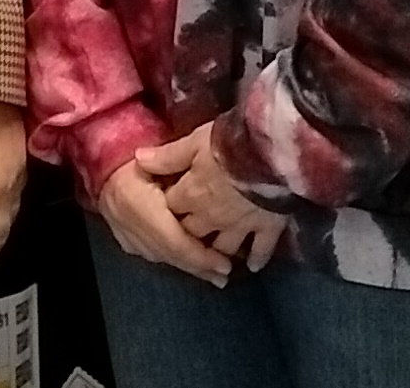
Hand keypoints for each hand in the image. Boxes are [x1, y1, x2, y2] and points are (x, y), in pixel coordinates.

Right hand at [93, 159, 236, 285]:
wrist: (102, 161)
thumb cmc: (134, 155)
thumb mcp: (157, 157)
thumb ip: (175, 167)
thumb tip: (205, 171)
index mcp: (135, 202)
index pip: (173, 240)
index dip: (200, 256)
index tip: (224, 265)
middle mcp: (128, 224)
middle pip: (169, 254)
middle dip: (199, 267)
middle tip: (224, 274)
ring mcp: (124, 234)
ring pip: (161, 257)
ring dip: (189, 267)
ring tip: (214, 273)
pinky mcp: (125, 239)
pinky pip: (154, 254)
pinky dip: (175, 259)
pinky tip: (192, 264)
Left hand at [138, 125, 288, 272]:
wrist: (271, 155)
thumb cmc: (229, 144)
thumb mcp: (194, 142)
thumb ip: (168, 156)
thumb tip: (138, 160)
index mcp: (191, 195)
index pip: (170, 207)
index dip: (164, 207)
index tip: (161, 207)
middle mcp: (212, 217)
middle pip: (193, 233)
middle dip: (188, 237)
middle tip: (186, 239)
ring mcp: (240, 225)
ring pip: (224, 247)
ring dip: (219, 253)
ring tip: (217, 258)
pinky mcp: (267, 227)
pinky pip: (261, 248)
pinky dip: (257, 258)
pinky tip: (253, 267)